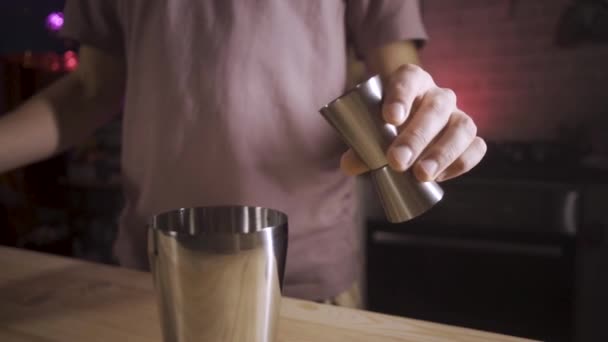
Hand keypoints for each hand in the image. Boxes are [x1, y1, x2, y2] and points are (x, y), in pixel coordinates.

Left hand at [340, 64, 485, 181]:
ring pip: (462, 127)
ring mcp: (457, 115)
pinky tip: (439, 177)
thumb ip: (359, 146)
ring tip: (421, 175)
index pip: (408, 79)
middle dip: (417, 136)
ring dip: (442, 153)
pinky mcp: (470, 138)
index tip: (390, 118)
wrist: (406, 134)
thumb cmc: (384, 128)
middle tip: (397, 161)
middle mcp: (438, 95)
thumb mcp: (368, 132)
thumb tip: (350, 164)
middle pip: (436, 108)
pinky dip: (461, 163)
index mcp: (411, 81)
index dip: (401, 96)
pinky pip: (476, 147)